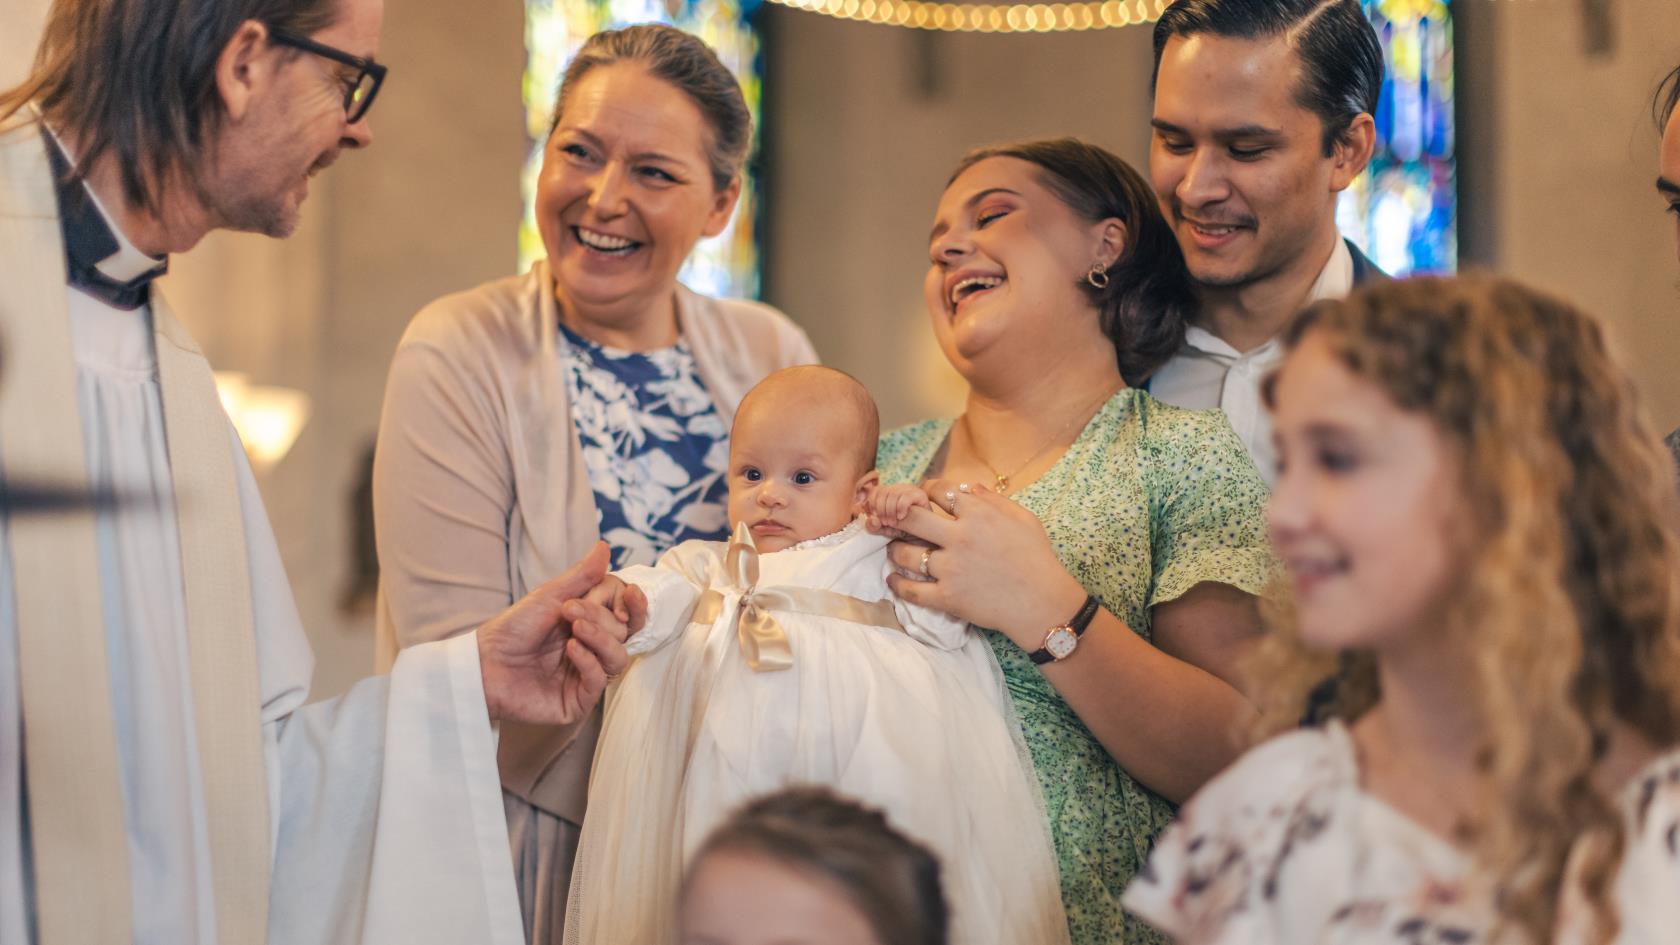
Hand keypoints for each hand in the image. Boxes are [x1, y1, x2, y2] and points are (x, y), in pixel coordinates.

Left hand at [478, 542, 636, 723]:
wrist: (483, 663)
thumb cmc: (513, 629)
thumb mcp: (549, 596)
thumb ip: (582, 575)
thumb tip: (604, 546)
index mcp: (591, 624)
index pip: (628, 614)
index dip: (632, 604)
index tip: (629, 593)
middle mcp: (593, 650)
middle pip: (624, 632)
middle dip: (600, 617)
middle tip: (570, 610)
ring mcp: (587, 675)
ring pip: (618, 657)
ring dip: (601, 638)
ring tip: (574, 629)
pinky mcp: (578, 700)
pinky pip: (599, 680)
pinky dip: (588, 661)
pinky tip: (570, 649)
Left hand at [864, 482, 933, 536]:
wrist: (925, 537)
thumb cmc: (904, 531)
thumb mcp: (886, 530)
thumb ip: (875, 526)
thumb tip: (871, 520)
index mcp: (888, 493)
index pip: (875, 491)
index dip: (872, 504)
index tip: (875, 517)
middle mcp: (898, 489)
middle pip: (882, 492)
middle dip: (881, 510)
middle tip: (886, 523)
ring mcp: (910, 490)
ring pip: (892, 494)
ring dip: (889, 511)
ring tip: (893, 523)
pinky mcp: (920, 495)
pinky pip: (905, 498)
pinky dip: (900, 508)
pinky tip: (901, 517)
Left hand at [884, 480, 1085, 647]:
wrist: (1042, 603)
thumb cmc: (1037, 558)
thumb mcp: (1023, 518)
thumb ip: (993, 499)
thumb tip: (968, 487)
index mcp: (978, 514)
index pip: (938, 492)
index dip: (925, 491)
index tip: (922, 498)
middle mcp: (960, 538)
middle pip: (911, 518)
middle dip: (897, 514)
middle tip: (891, 518)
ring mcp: (951, 569)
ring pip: (905, 553)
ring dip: (894, 549)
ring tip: (894, 549)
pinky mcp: (947, 597)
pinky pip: (911, 590)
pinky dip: (897, 584)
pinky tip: (892, 579)